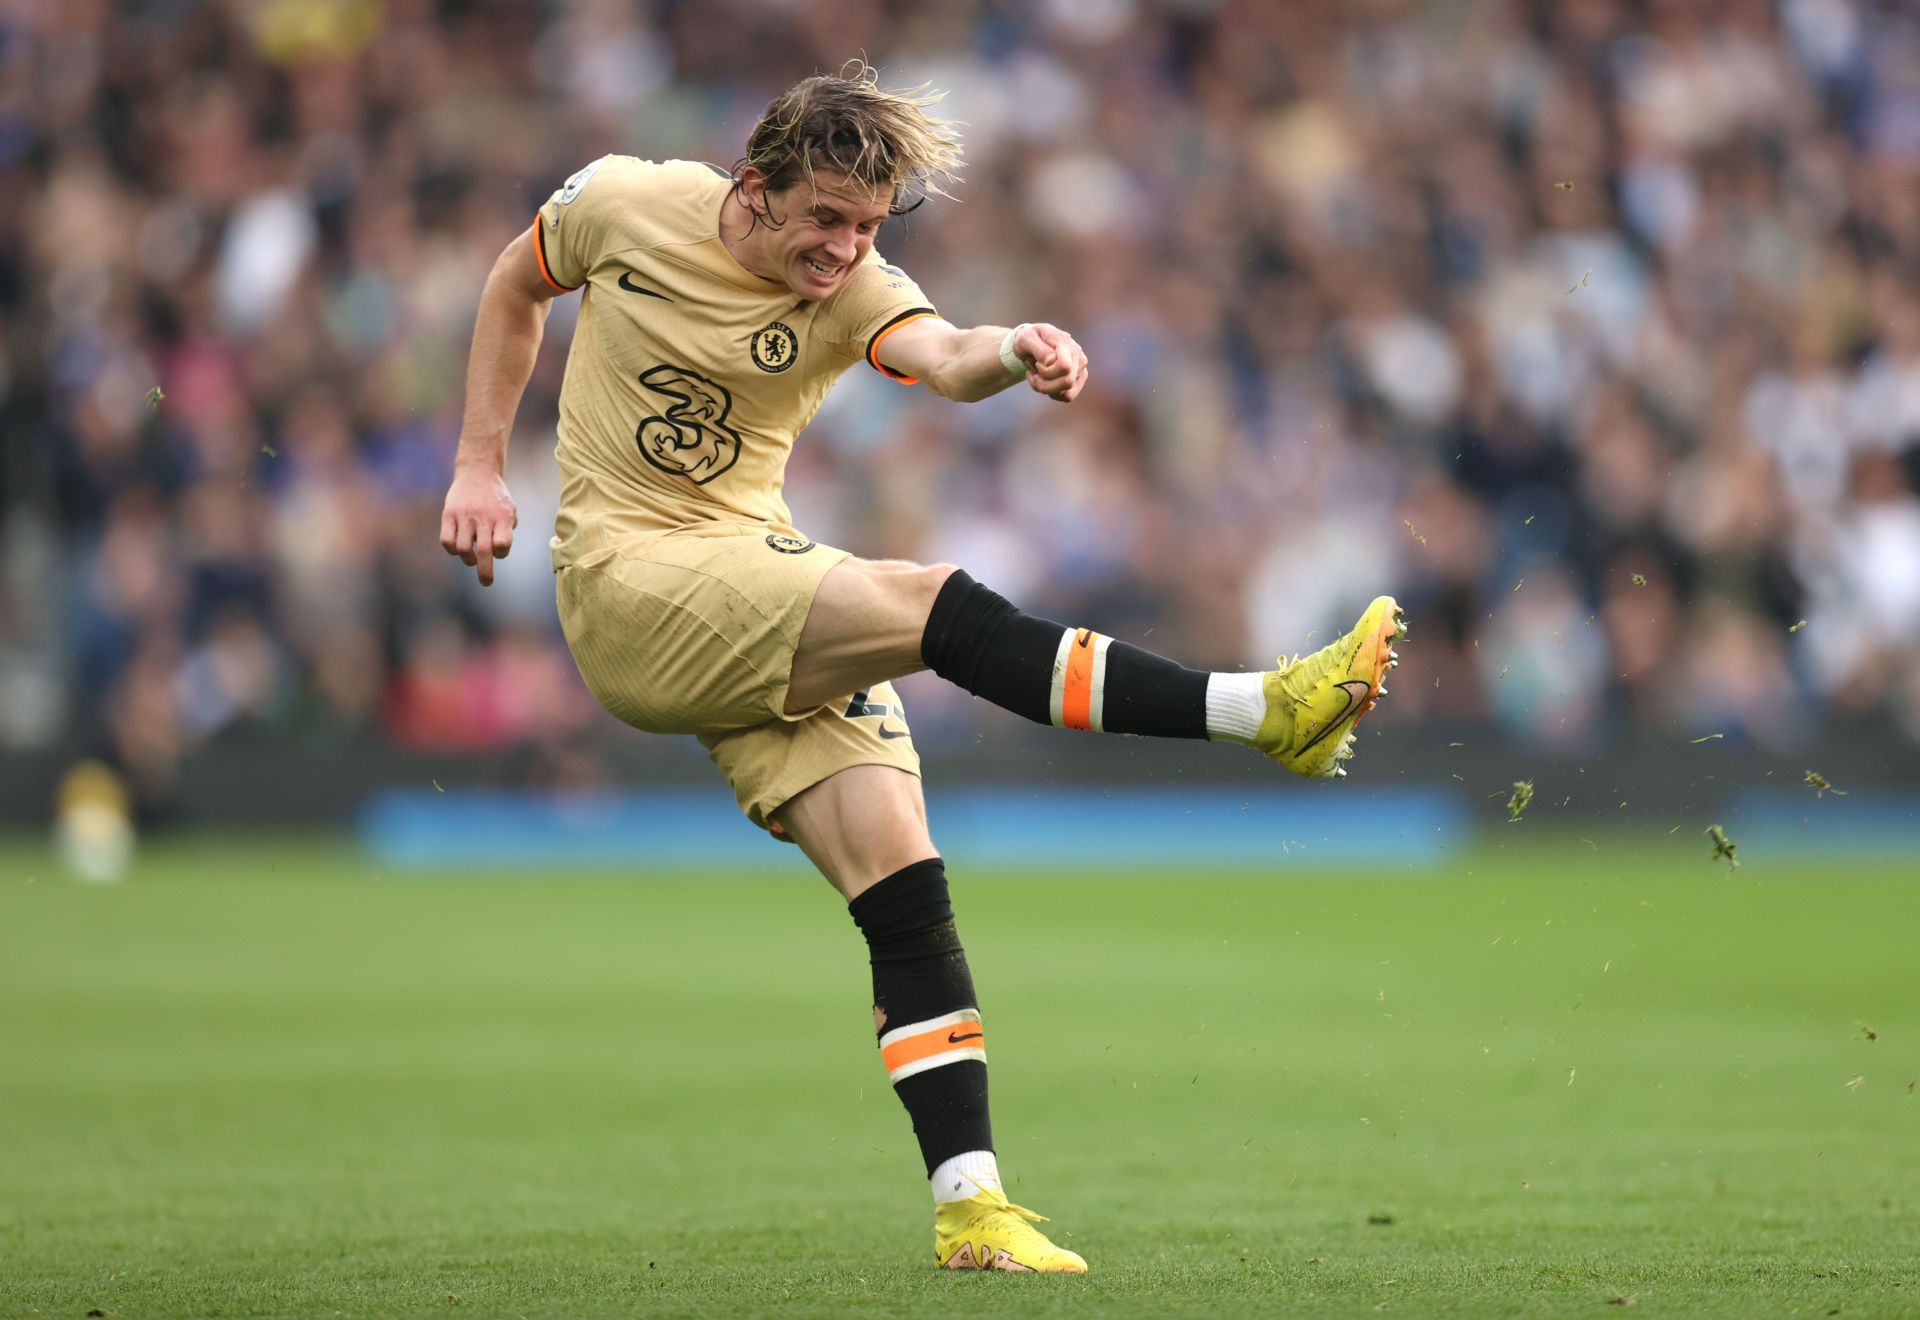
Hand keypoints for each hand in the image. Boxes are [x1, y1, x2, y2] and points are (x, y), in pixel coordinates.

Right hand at [439, 463, 517, 585]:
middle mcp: (483, 516)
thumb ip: (506, 531)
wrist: (478, 472)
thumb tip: (497, 553)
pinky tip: (458, 548)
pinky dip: (452, 550)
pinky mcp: (448, 514)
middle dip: (485, 572)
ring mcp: (464, 515)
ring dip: (469, 560)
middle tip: (486, 582)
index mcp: (502, 516)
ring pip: (463, 549)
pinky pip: (447, 540)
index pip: (502, 544)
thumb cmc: (496, 498)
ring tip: (472, 558)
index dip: (501, 553)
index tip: (499, 550)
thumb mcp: (510, 510)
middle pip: (484, 551)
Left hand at [1013, 323, 1088, 402]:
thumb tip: (1051, 361)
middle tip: (1032, 374)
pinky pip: (1068, 396)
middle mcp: (1077, 354)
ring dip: (1046, 389)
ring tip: (1037, 377)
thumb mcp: (1025, 340)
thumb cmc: (1028, 340)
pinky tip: (1045, 382)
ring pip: (1066, 392)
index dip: (1046, 372)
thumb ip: (1038, 349)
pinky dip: (1053, 394)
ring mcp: (1080, 366)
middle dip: (1044, 384)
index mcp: (1065, 342)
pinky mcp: (1079, 377)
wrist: (1032, 342)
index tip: (1036, 364)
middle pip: (1067, 382)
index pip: (1064, 366)